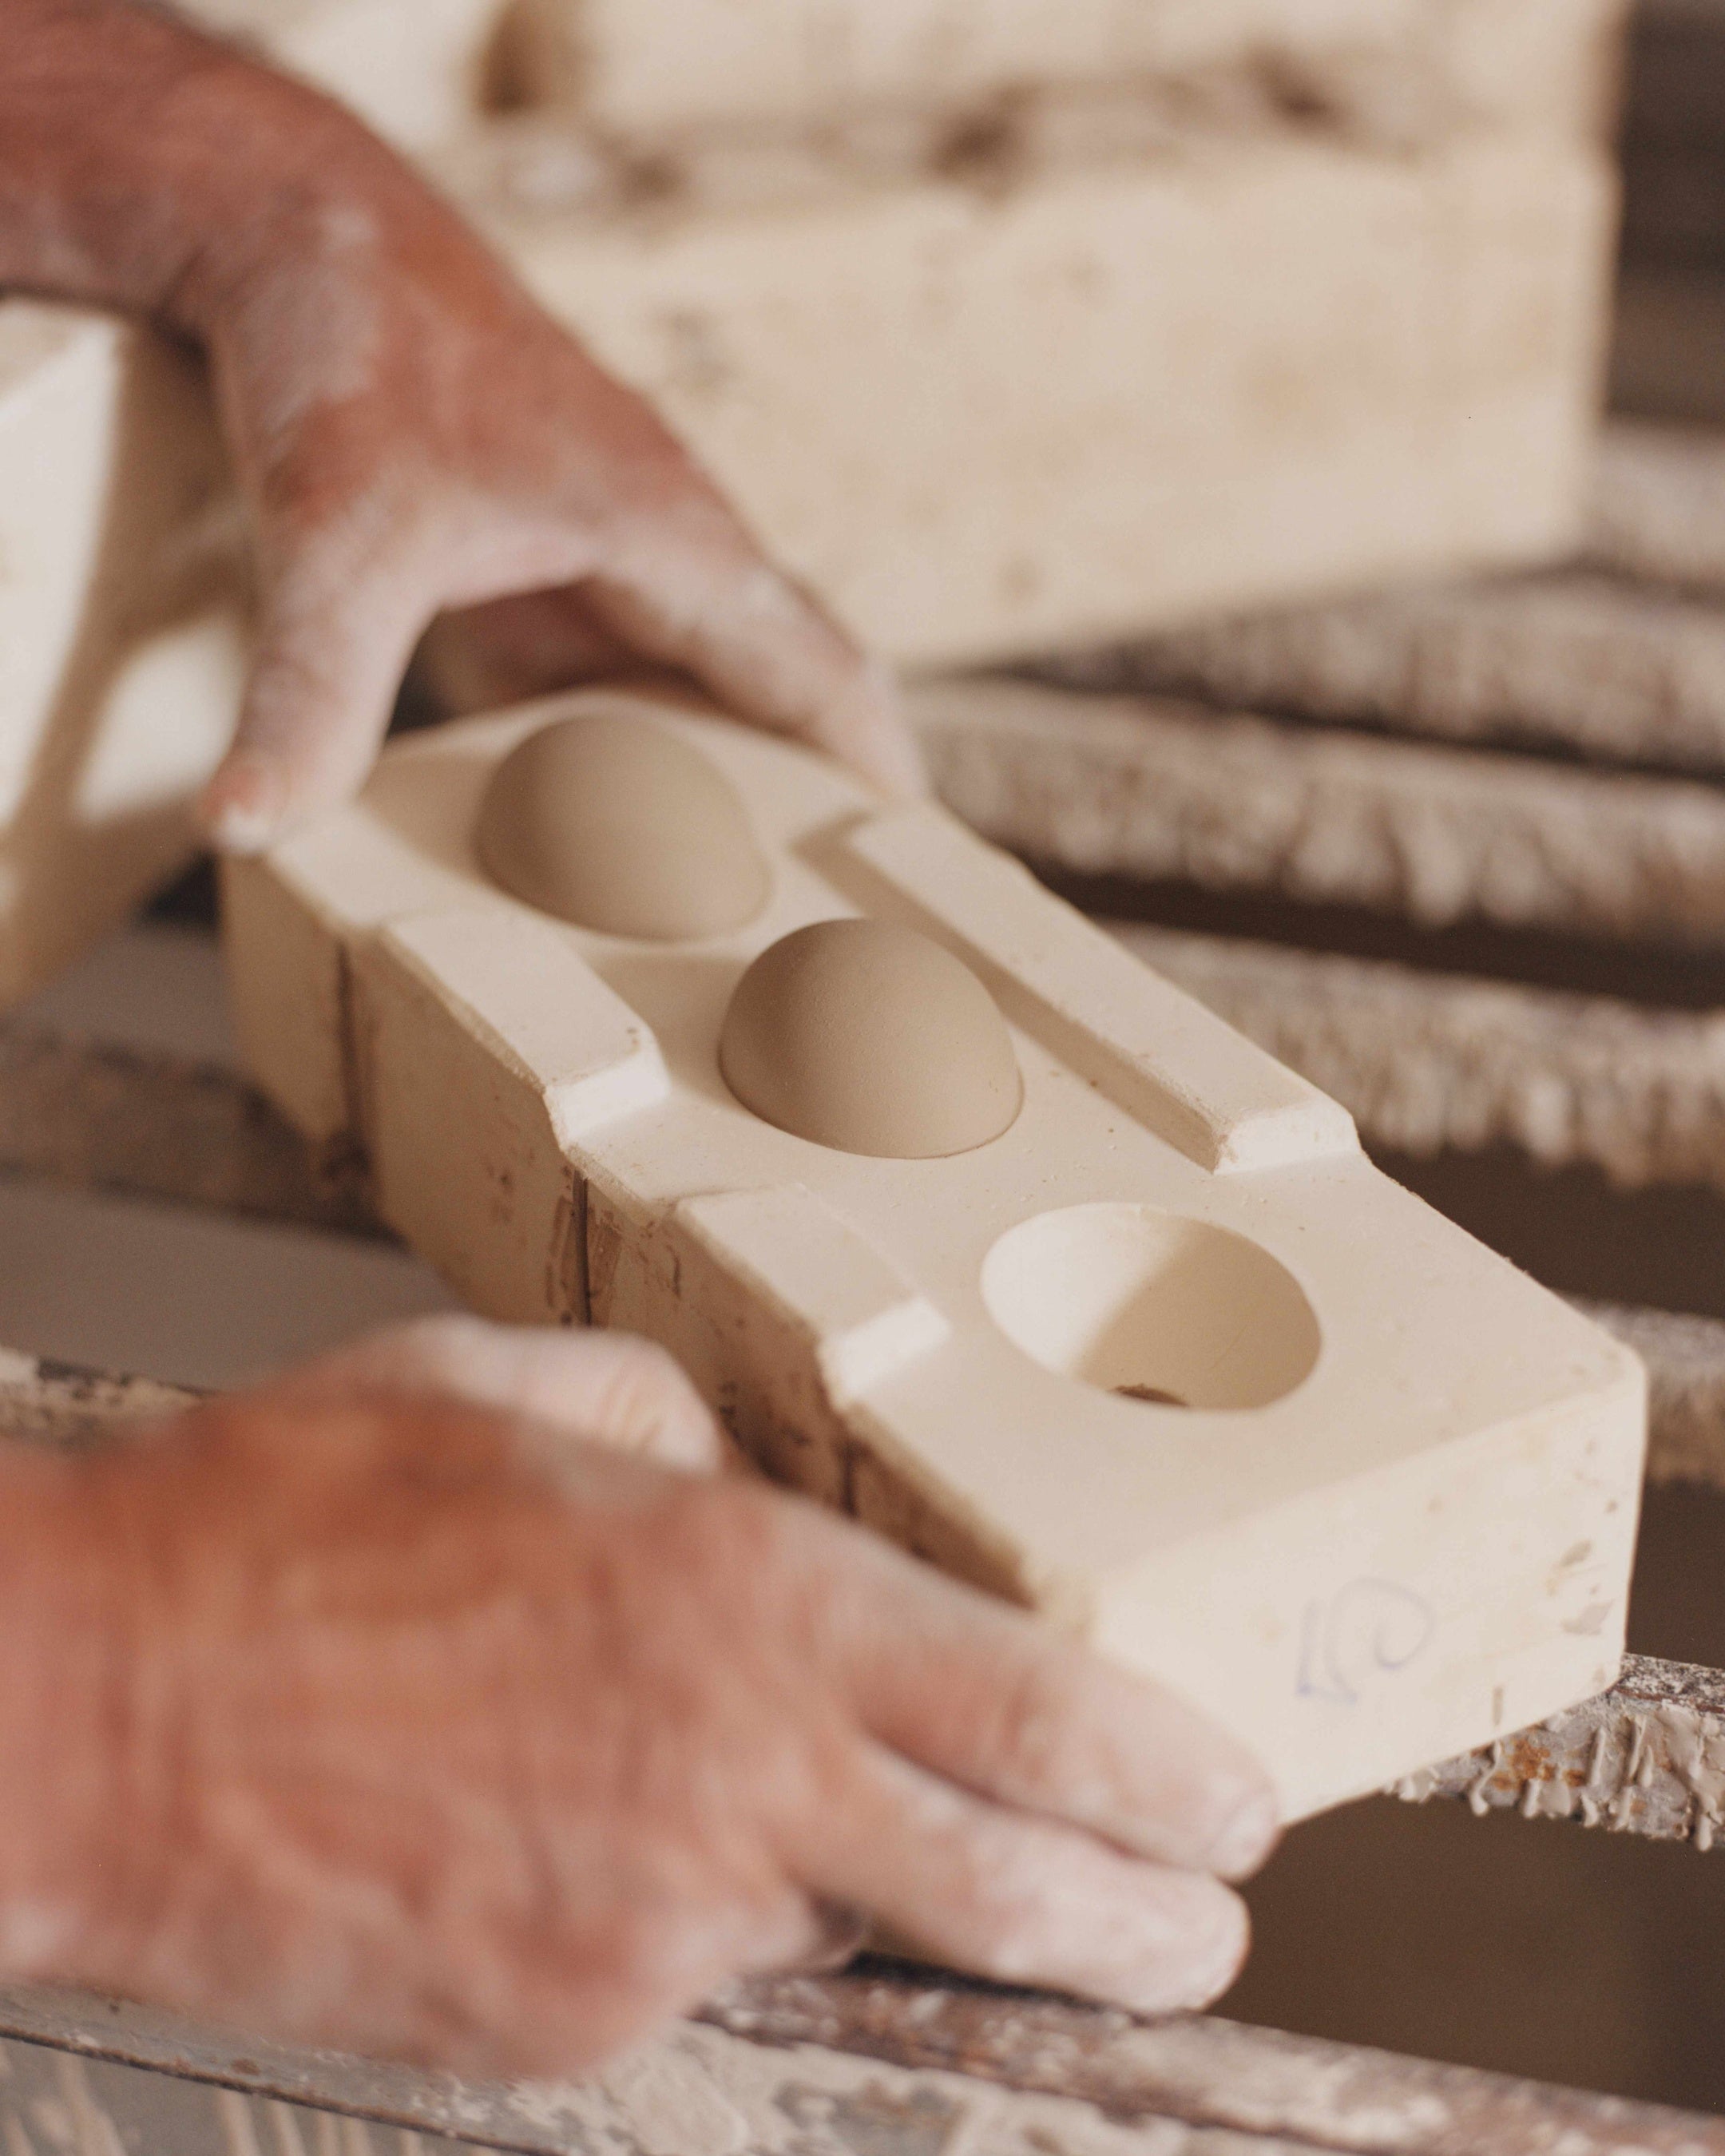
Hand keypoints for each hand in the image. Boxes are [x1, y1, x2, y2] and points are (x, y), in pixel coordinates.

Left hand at [0, 2, 924, 846]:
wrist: (307, 237)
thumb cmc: (355, 357)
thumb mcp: (335, 542)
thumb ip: (308, 695)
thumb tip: (246, 827)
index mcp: (674, 537)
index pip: (819, 668)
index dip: (873, 770)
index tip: (914, 866)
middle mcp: (668, 549)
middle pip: (785, 689)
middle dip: (822, 800)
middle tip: (842, 927)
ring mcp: (613, 560)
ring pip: (707, 688)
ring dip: (735, 784)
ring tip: (753, 916)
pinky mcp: (553, 572)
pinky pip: (626, 678)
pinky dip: (641, 759)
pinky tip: (617, 845)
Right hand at [3, 1317, 1274, 2075]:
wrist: (89, 1705)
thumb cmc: (290, 1523)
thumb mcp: (513, 1389)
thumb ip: (679, 1433)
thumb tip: (747, 1478)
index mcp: (752, 1604)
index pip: (1045, 1725)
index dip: (1174, 1779)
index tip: (1242, 1804)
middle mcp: (738, 1782)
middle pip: (1021, 1898)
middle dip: (1148, 1922)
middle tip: (1204, 1919)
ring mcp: (654, 1928)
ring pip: (852, 1940)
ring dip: (928, 1920)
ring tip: (963, 1888)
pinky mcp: (561, 2025)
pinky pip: (697, 1971)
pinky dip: (723, 1921)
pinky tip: (650, 1852)